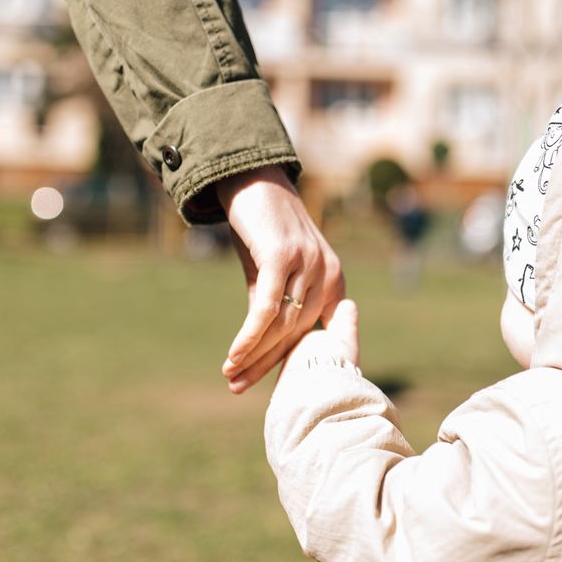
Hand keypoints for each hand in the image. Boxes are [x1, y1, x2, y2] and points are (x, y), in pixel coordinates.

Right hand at [218, 166, 344, 392]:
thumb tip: (258, 348)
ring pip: (281, 324)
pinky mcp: (283, 256)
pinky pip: (266, 307)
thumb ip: (272, 305)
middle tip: (236, 384)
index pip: (314, 332)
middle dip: (265, 362)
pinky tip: (234, 354)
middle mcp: (327, 274)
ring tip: (229, 372)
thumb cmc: (260, 227)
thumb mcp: (269, 271)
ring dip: (253, 353)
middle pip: (296, 333)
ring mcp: (308, 264)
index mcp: (332, 280)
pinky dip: (250, 334)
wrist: (252, 177)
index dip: (287, 360)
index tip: (262, 384)